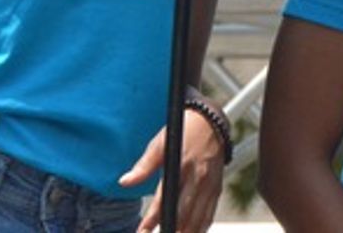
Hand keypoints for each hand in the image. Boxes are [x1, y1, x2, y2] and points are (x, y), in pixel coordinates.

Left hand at [119, 108, 225, 231]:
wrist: (212, 121)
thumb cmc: (184, 131)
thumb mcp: (160, 143)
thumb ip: (144, 166)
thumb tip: (124, 182)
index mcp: (182, 166)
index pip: (164, 200)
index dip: (152, 220)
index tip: (142, 231)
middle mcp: (198, 179)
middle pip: (183, 215)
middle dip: (171, 231)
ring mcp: (210, 186)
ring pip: (198, 220)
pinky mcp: (217, 188)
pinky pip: (209, 215)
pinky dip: (199, 229)